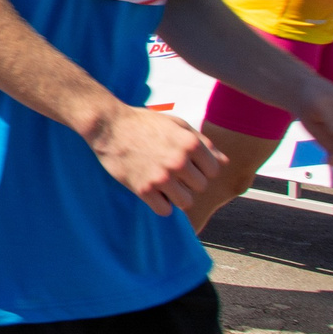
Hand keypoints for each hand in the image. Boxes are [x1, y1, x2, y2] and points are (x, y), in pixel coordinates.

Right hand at [85, 104, 221, 215]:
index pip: (214, 170)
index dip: (201, 168)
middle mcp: (179, 161)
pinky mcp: (144, 189)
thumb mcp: (176, 124)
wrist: (108, 125)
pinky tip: (153, 192)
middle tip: (171, 172)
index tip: (186, 164)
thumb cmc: (143, 122)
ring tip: (164, 185)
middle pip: (200, 187)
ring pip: (186, 201)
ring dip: (177, 196)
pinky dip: (160, 205)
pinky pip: (164, 210)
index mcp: (190, 143)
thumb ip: (202, 142)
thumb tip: (224, 161)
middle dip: (188, 181)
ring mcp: (161, 177)